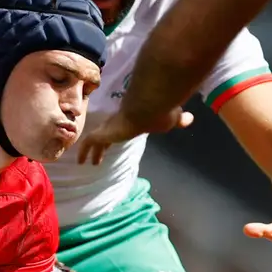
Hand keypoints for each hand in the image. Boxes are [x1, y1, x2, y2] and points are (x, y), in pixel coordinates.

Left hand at [76, 107, 191, 165]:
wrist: (148, 108)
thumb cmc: (159, 113)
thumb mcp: (171, 118)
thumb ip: (179, 119)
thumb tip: (190, 118)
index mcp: (131, 119)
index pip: (121, 127)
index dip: (117, 134)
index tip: (115, 141)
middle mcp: (118, 122)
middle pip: (106, 134)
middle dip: (102, 146)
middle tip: (97, 156)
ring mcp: (108, 127)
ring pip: (95, 140)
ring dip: (92, 151)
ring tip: (87, 163)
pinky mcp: (102, 133)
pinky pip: (88, 143)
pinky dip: (84, 151)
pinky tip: (80, 161)